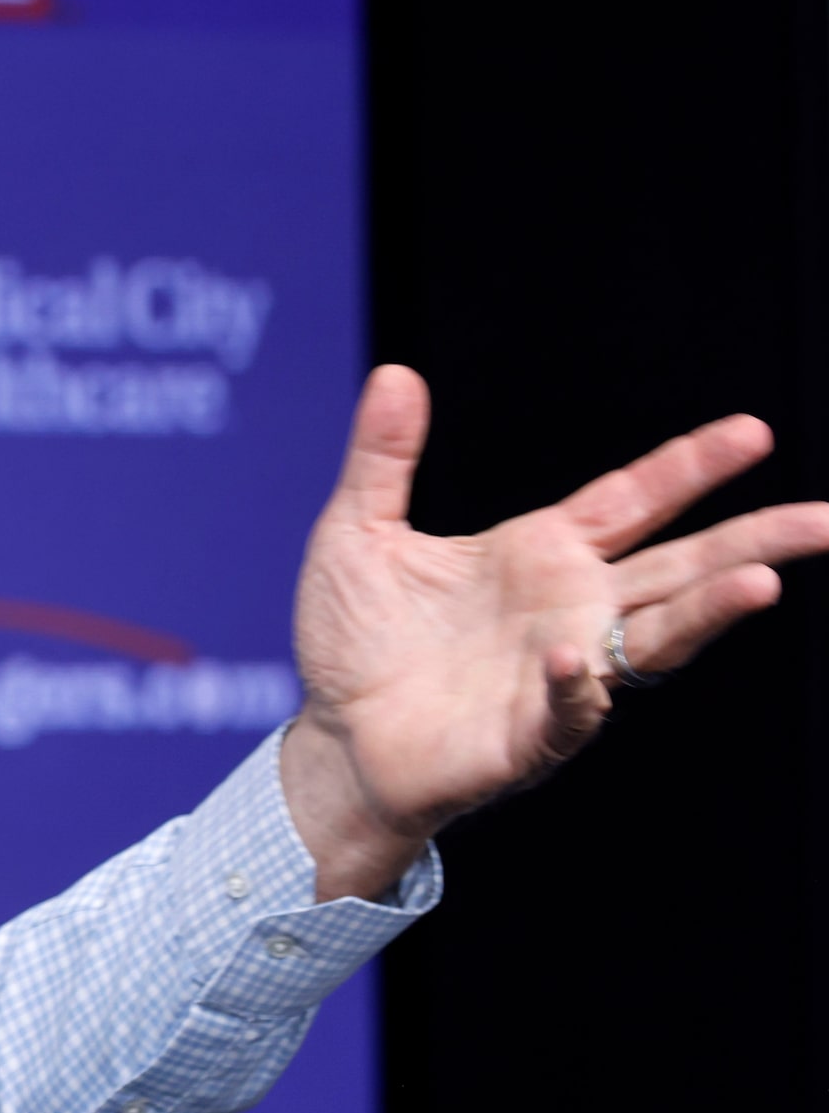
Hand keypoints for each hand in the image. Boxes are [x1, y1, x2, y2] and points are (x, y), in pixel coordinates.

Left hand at [281, 366, 828, 900]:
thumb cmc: (355, 640)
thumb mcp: (358, 533)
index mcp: (541, 553)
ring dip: (707, 613)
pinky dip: (578, 686)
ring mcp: (562, 674)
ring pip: (656, 638)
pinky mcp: (533, 735)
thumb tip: (395, 373)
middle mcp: (570, 609)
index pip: (634, 500)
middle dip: (755, 542)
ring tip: (761, 584)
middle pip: (682, 566)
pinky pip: (572, 709)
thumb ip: (383, 458)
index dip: (690, 468)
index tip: (753, 432)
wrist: (333, 739)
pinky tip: (577, 660)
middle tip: (824, 520)